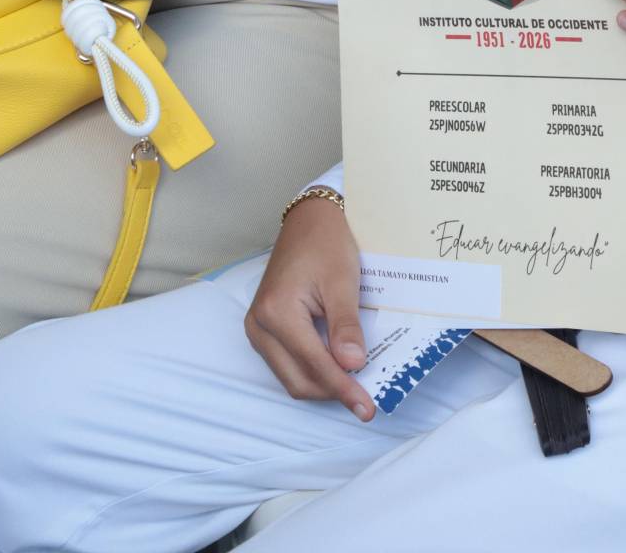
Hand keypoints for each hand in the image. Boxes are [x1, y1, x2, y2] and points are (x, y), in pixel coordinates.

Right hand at [243, 195, 373, 420]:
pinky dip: (312, 370)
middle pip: (298, 380)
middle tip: (365, 399)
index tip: (367, 407)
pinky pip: (287, 363)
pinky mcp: (263, 328)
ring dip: (322, 384)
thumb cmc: (327, 243)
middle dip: (332, 392)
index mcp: (277, 313)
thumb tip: (353, 367)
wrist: (309, 219)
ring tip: (355, 383)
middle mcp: (259, 325)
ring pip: (291, 376)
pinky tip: (336, 366)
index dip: (343, 389)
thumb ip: (346, 327)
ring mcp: (257, 328)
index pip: (314, 365)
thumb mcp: (343, 281)